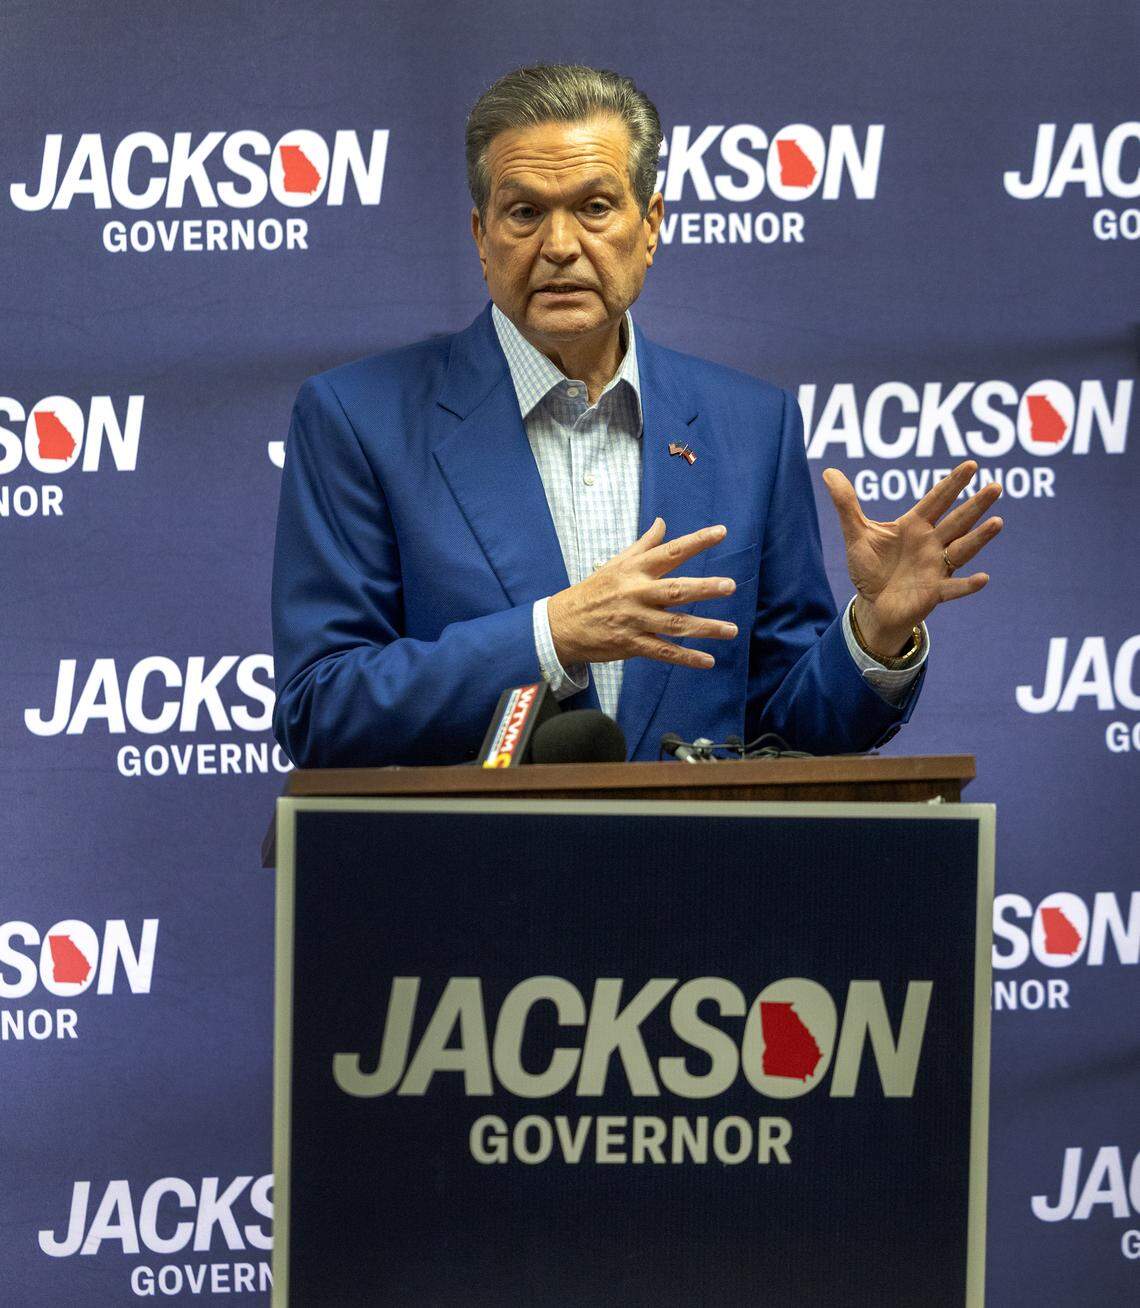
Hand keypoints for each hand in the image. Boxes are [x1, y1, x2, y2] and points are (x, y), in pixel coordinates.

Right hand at [547, 518, 738, 668]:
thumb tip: (662, 523)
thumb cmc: (592, 591)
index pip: (670, 551)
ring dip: (704, 628)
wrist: (561, 624)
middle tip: (729, 586)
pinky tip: (708, 660)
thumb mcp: (615, 563)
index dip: (696, 541)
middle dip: (703, 588)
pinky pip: (663, 651)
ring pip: (674, 624)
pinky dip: (686, 657)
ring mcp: (634, 620)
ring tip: (730, 629)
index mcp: (633, 570)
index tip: (720, 532)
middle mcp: (635, 593)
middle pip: (675, 590)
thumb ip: (644, 545)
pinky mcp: (631, 644)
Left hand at [822, 460, 1003, 657]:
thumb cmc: (870, 567)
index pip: (937, 499)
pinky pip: (954, 587)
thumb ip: (846, 504)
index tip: (971, 465)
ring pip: (962, 548)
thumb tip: (829, 471)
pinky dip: (967, 585)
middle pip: (957, 520)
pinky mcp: (934, 592)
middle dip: (975, 505)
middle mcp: (932, 543)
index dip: (952, 483)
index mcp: (915, 525)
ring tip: (997, 522)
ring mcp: (936, 567)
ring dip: (979, 537)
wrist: (872, 604)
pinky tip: (982, 578)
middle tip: (996, 486)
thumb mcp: (856, 534)